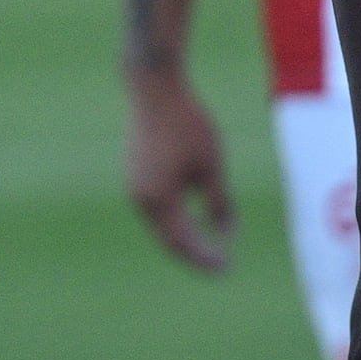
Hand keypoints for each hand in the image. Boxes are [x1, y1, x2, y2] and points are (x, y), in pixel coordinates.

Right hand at [124, 65, 237, 274]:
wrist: (154, 90)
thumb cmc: (188, 125)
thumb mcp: (212, 165)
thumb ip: (219, 202)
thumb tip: (226, 233)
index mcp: (158, 199)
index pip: (182, 243)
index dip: (203, 259)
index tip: (226, 269)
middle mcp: (140, 199)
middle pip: (168, 239)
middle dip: (194, 254)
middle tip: (221, 264)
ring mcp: (134, 187)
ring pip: (160, 225)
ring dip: (184, 237)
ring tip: (209, 246)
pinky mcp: (135, 175)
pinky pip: (155, 208)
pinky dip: (174, 220)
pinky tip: (192, 219)